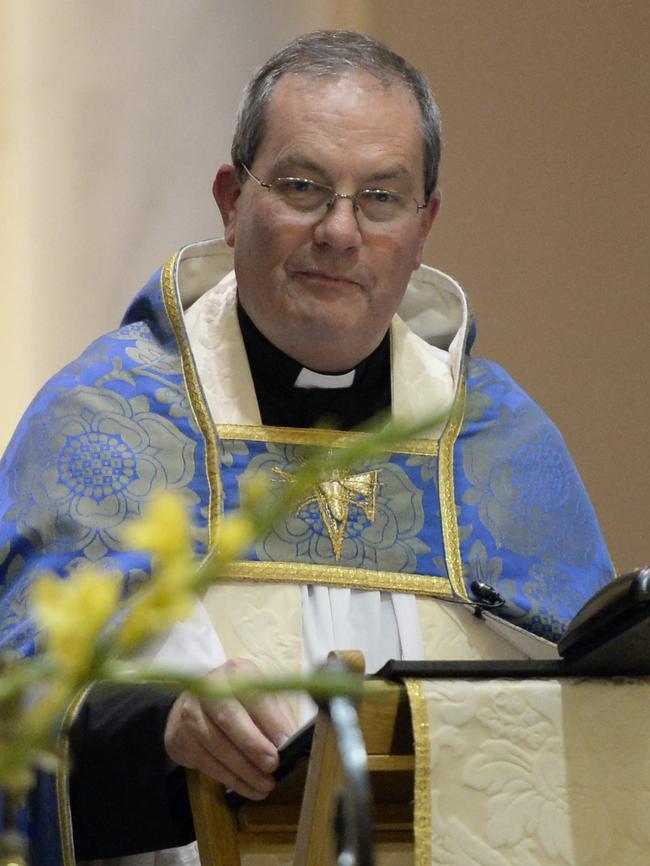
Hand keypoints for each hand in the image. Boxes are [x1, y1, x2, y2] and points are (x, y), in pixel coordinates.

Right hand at [164, 657, 296, 799]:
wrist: (193, 706)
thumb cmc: (238, 702)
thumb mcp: (260, 699)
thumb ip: (277, 715)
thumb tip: (293, 740)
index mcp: (236, 672)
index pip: (254, 696)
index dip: (271, 721)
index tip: (287, 743)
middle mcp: (209, 688)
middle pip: (229, 718)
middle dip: (253, 745)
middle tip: (273, 766)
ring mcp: (191, 713)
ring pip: (217, 745)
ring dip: (244, 770)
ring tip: (265, 785)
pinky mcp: (181, 738)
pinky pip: (208, 763)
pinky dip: (231, 779)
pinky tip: (249, 788)